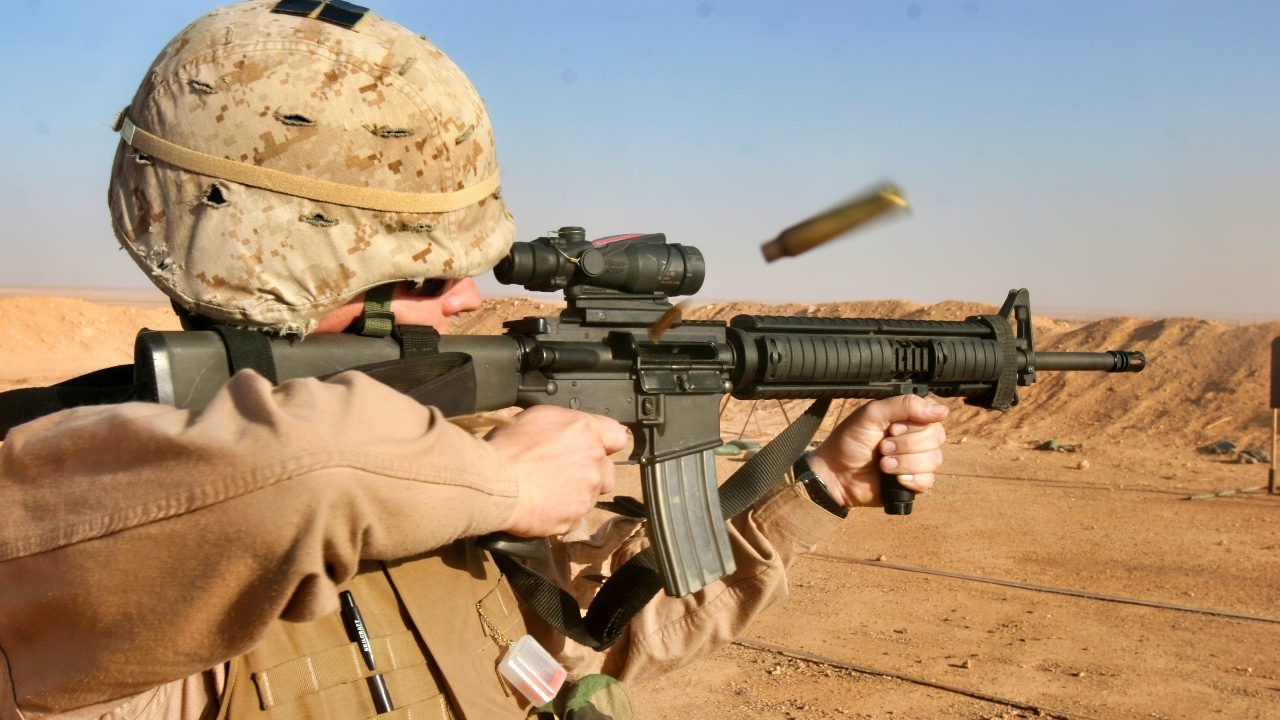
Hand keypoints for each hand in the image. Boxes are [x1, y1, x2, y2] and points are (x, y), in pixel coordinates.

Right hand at [485, 406, 629, 536]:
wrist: (493, 484)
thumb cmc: (506, 450)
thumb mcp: (534, 419)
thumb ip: (562, 425)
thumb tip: (565, 432)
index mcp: (584, 430)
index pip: (616, 435)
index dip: (605, 444)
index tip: (595, 449)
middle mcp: (593, 460)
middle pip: (607, 470)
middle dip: (591, 473)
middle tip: (564, 473)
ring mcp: (587, 491)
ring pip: (591, 495)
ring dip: (575, 494)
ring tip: (547, 490)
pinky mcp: (576, 517)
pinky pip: (575, 517)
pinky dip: (562, 514)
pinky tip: (542, 505)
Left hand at [804, 395, 947, 508]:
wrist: (835, 474)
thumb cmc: (849, 441)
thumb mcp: (872, 414)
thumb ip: (904, 405)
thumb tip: (941, 410)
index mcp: (907, 418)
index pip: (933, 416)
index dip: (914, 425)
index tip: (892, 428)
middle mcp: (916, 437)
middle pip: (935, 438)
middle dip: (905, 445)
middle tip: (882, 447)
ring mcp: (916, 460)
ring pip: (933, 460)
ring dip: (904, 463)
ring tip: (883, 464)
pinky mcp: (914, 482)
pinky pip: (928, 481)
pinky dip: (910, 480)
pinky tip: (893, 479)